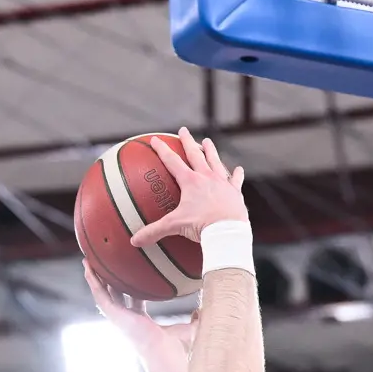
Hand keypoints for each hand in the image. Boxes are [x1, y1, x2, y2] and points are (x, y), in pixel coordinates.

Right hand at [86, 267, 195, 358]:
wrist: (168, 355)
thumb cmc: (178, 348)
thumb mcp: (189, 328)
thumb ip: (195, 319)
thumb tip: (202, 311)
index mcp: (142, 322)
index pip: (134, 301)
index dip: (131, 289)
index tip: (130, 275)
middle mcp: (128, 320)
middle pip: (115, 295)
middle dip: (109, 280)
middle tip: (105, 264)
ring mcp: (119, 318)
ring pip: (103, 293)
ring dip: (95, 278)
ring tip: (89, 260)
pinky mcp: (115, 316)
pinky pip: (100, 295)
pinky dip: (93, 282)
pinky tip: (88, 268)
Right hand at [128, 127, 248, 248]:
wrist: (227, 231)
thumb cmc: (201, 227)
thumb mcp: (175, 227)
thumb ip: (154, 231)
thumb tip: (134, 241)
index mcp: (190, 181)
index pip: (172, 161)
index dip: (162, 149)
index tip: (155, 139)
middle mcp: (206, 177)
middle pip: (195, 154)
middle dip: (187, 141)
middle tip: (183, 130)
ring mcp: (222, 182)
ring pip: (215, 161)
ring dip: (211, 150)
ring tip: (207, 141)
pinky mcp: (235, 192)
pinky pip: (235, 180)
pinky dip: (236, 175)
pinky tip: (238, 170)